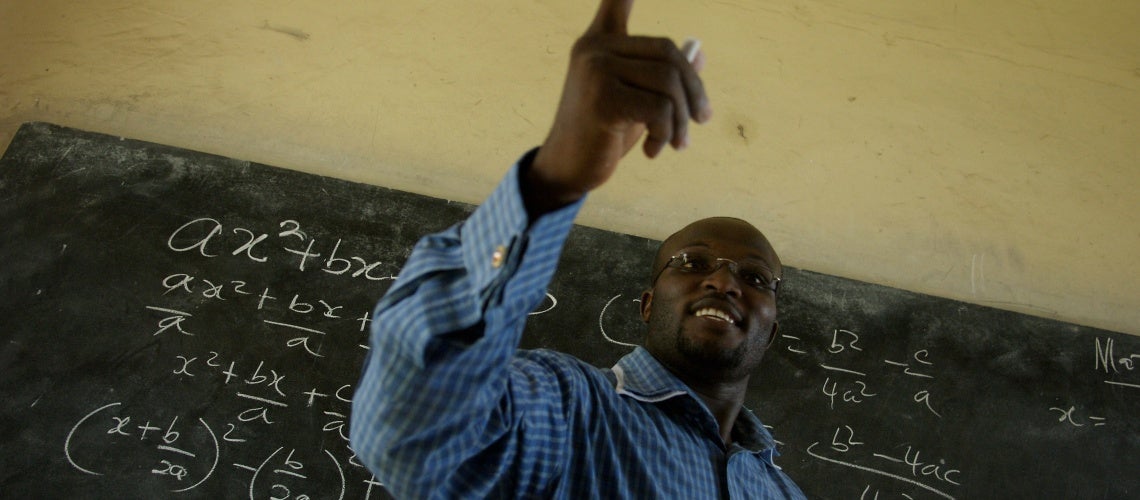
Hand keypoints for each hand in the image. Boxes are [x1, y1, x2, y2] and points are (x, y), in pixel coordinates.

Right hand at [524, 0, 711, 216]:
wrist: (567, 170)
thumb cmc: (603, 134)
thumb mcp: (637, 101)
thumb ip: (662, 76)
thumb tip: (699, 52)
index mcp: (599, 42)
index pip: (616, 1)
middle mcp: (595, 49)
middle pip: (669, 53)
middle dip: (694, 90)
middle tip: (700, 120)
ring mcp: (596, 71)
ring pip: (669, 83)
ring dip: (682, 120)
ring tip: (676, 143)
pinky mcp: (602, 100)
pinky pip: (660, 108)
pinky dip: (667, 133)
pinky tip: (654, 151)